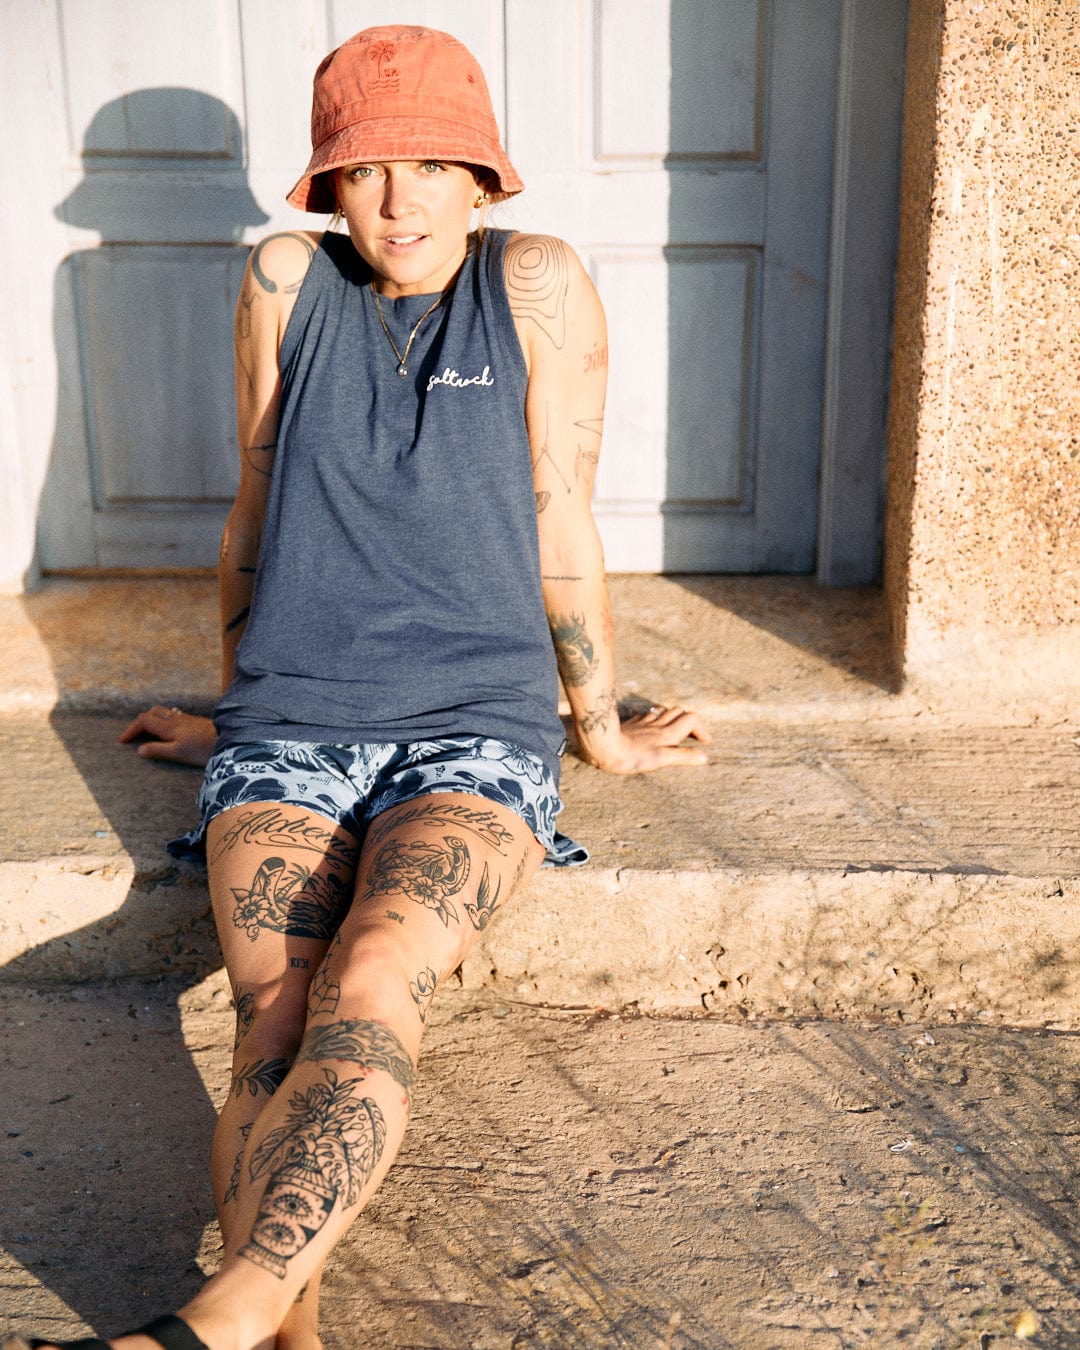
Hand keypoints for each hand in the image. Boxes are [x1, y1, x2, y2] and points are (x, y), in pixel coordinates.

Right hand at [118, 705, 217, 766]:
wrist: (230, 739)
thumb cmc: (203, 749)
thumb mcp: (178, 753)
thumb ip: (158, 750)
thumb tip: (139, 750)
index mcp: (169, 727)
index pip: (143, 721)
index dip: (131, 729)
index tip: (122, 741)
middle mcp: (176, 719)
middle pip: (152, 713)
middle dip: (139, 722)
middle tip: (133, 735)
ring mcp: (187, 719)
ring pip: (164, 712)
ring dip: (153, 718)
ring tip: (148, 730)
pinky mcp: (196, 722)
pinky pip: (175, 715)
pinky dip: (166, 719)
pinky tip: (170, 727)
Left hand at [585, 704, 709, 774]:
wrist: (605, 746)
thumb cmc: (633, 757)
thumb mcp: (661, 760)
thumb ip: (683, 756)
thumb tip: (704, 757)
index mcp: (668, 733)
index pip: (692, 719)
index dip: (701, 728)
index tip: (705, 742)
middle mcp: (658, 724)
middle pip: (680, 711)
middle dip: (689, 721)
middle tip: (691, 736)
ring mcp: (644, 722)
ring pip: (664, 711)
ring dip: (673, 718)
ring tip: (675, 731)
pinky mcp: (632, 724)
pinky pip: (647, 716)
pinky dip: (655, 719)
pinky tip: (651, 728)